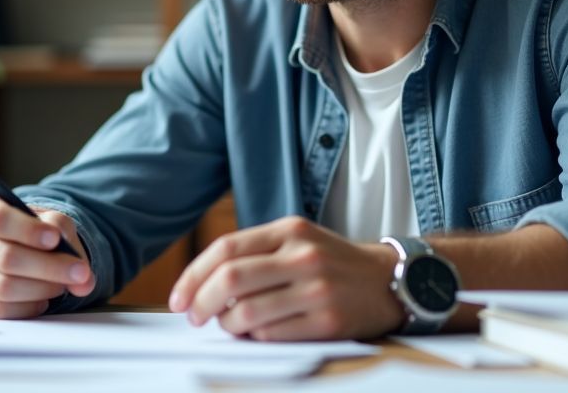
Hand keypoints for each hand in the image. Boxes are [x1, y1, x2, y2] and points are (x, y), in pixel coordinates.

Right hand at [0, 195, 94, 318]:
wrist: (17, 253)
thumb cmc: (34, 236)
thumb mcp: (52, 225)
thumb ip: (69, 242)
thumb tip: (83, 278)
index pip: (0, 220)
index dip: (28, 231)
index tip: (54, 239)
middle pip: (6, 258)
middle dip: (49, 267)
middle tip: (79, 272)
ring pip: (4, 287)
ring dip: (42, 289)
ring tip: (61, 285)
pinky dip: (27, 307)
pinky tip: (42, 300)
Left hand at [167, 216, 402, 340]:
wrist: (388, 280)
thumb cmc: (332, 262)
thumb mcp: (298, 240)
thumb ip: (256, 252)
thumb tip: (203, 283)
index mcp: (290, 230)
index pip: (226, 249)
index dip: (193, 275)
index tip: (179, 297)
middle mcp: (303, 256)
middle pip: (231, 279)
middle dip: (201, 302)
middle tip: (193, 316)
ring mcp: (317, 289)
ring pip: (247, 312)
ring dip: (227, 324)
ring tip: (230, 325)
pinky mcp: (328, 321)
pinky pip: (273, 335)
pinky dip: (255, 337)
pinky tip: (258, 332)